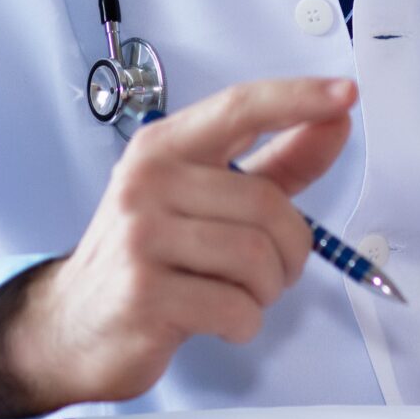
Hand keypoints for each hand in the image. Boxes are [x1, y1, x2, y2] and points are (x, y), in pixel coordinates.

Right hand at [0, 76, 354, 418]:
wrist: (74, 324)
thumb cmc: (149, 255)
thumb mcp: (205, 199)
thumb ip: (275, 163)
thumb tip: (335, 120)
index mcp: (165, 148)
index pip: (240, 107)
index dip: (297, 98)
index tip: (345, 94)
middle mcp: (147, 181)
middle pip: (267, 204)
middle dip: (290, 250)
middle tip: (273, 270)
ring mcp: (140, 235)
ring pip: (257, 258)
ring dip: (267, 289)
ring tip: (240, 294)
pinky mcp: (143, 292)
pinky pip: (235, 307)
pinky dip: (244, 323)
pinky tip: (219, 319)